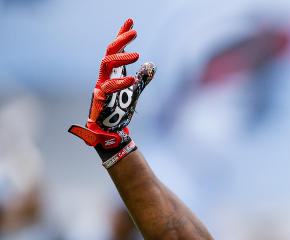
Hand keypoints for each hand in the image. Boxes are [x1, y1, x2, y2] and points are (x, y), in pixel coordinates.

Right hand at [68, 19, 154, 148]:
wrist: (110, 131)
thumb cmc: (119, 109)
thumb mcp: (134, 91)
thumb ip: (142, 78)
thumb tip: (152, 64)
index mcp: (112, 72)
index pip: (116, 49)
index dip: (122, 35)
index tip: (130, 21)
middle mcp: (104, 76)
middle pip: (110, 52)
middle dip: (121, 40)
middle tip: (135, 32)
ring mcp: (101, 86)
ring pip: (105, 64)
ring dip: (121, 58)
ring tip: (137, 54)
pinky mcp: (100, 99)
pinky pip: (108, 87)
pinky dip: (121, 82)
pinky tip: (132, 79)